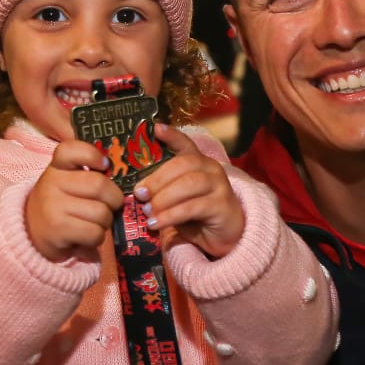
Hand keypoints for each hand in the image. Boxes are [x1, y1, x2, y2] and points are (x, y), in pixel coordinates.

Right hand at [25, 139, 124, 262]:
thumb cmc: (61, 206)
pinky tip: (86, 236)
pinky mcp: (58, 229)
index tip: (104, 166)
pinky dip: (97, 237)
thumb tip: (120, 174)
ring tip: (94, 223)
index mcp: (56, 166)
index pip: (72, 149)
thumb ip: (87, 173)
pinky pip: (95, 232)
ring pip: (101, 212)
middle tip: (110, 205)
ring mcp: (53, 206)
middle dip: (114, 199)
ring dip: (105, 222)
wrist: (33, 236)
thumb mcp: (66, 183)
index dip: (93, 155)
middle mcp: (51, 183)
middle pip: (99, 185)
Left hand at [133, 124, 244, 258]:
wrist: (227, 235)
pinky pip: (192, 207)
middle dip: (157, 179)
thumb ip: (164, 189)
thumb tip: (138, 191)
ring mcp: (220, 186)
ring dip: (163, 198)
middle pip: (182, 165)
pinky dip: (171, 215)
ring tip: (148, 211)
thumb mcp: (179, 198)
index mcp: (199, 162)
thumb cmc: (197, 214)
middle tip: (139, 194)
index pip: (185, 144)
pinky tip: (157, 223)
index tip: (155, 128)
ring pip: (188, 184)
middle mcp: (211, 168)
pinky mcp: (222, 206)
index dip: (171, 135)